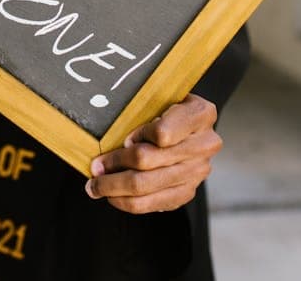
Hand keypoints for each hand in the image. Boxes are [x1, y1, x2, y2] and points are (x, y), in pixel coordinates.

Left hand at [84, 94, 220, 213]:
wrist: (190, 127)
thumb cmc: (167, 108)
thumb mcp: (160, 96)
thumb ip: (143, 109)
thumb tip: (111, 135)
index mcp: (200, 113)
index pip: (163, 133)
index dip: (139, 137)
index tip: (124, 139)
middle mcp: (205, 144)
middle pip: (148, 161)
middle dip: (114, 164)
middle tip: (95, 166)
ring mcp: (198, 171)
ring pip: (146, 185)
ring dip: (114, 186)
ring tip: (96, 185)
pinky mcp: (188, 191)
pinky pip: (152, 204)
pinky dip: (127, 202)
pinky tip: (113, 196)